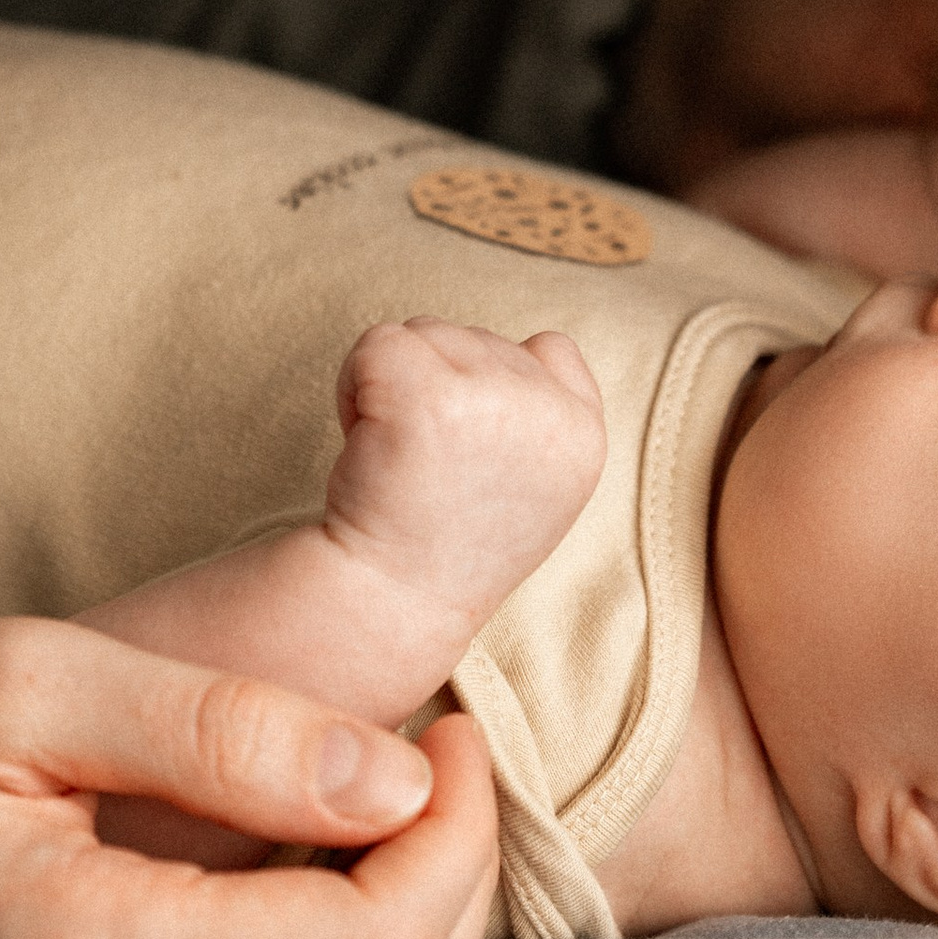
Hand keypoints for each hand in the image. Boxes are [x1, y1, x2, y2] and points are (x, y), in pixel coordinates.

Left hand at [328, 317, 606, 657]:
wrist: (387, 604)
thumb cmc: (448, 546)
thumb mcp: (535, 486)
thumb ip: (540, 418)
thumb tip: (529, 346)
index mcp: (584, 437)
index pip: (550, 349)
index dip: (494, 386)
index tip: (466, 455)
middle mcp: (549, 413)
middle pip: (475, 339)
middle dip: (435, 388)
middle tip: (424, 470)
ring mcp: (490, 399)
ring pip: (424, 334)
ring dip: (393, 385)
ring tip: (398, 460)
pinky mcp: (423, 394)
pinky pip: (378, 342)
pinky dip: (353, 385)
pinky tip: (366, 446)